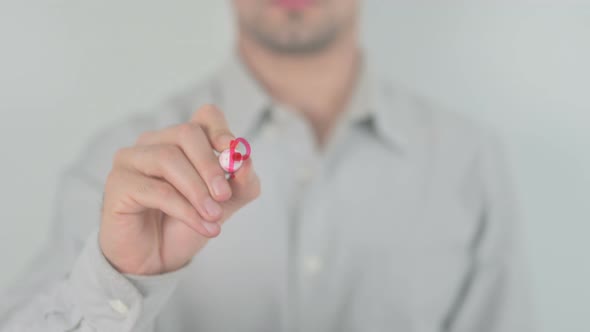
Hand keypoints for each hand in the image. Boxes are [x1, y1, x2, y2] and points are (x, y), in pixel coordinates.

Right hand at [99, 105, 259, 274]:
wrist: (155, 259)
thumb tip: (246, 162)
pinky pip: (156, 190)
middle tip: (225, 196)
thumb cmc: (185, 224)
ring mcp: (132, 160)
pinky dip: (185, 209)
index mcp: (182, 141)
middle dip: (211, 165)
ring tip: (214, 217)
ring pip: (169, 159)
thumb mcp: (224, 204)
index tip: (234, 155)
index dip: (221, 131)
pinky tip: (203, 226)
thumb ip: (242, 183)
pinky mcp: (118, 184)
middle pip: (187, 133)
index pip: (205, 116)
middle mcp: (154, 142)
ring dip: (198, 191)